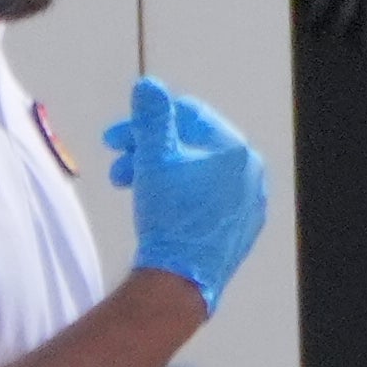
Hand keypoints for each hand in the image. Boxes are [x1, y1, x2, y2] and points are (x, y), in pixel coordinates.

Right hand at [107, 77, 270, 308]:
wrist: (181, 280)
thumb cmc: (170, 218)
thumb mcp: (155, 159)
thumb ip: (152, 119)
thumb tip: (149, 86)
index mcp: (236, 151)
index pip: (188, 116)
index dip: (144, 122)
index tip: (115, 137)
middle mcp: (250, 174)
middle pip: (190, 144)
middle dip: (147, 150)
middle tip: (118, 162)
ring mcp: (248, 203)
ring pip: (196, 171)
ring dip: (157, 171)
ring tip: (128, 185)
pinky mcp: (239, 227)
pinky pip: (207, 197)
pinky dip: (179, 193)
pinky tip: (156, 204)